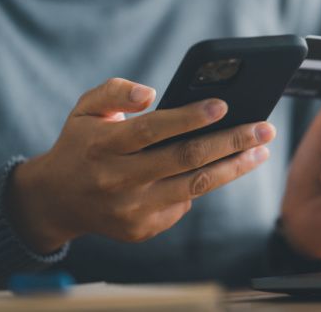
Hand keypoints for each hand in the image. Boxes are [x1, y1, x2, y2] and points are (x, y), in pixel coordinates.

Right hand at [5, 78, 274, 252]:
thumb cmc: (82, 143)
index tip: (224, 104)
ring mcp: (131, 209)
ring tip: (261, 150)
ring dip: (234, 168)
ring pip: (195, 187)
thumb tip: (150, 94)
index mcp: (104, 145)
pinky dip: (204, 184)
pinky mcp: (141, 229)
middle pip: (185, 159)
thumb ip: (116, 91)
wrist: (55, 200)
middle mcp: (118, 180)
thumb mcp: (86, 108)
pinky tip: (222, 168)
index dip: (190, 117)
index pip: (153, 130)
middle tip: (265, 128)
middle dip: (231, 142)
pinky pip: (183, 204)